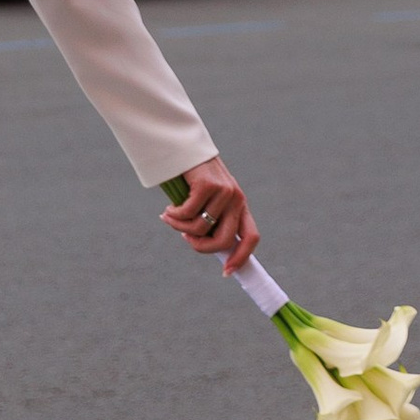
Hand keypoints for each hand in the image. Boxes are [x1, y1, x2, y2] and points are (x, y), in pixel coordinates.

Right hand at [164, 155, 258, 273]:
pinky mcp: (208, 185)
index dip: (240, 258)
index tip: (227, 273)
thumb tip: (204, 245)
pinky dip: (174, 216)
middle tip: (184, 238)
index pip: (251, 237)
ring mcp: (224, 192)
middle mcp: (237, 198)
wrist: (185, 146)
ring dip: (179, 227)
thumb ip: (209, 219)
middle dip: (200, 247)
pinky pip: (187, 214)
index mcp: (240, 204)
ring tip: (169, 217)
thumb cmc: (193, 176)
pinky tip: (167, 208)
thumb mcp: (206, 200)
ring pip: (201, 228)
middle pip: (224, 240)